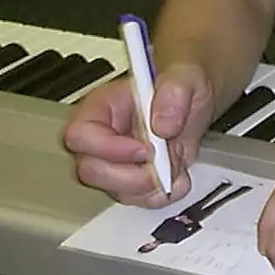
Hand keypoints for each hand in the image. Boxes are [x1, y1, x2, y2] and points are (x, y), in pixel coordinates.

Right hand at [60, 61, 215, 207]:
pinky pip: (136, 199)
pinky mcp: (132, 177)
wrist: (194, 99)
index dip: (108, 148)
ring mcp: (114, 160)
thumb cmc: (182, 83)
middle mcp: (101, 136)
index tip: (145, 149)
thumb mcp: (186, 75)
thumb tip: (162, 124)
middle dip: (132, 176)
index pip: (80, 134)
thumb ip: (175, 93)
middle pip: (90, 170)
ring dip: (150, 186)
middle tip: (164, 165)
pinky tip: (177, 176)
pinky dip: (160, 194)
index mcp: (102, 105)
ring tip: (176, 162)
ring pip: (114, 190)